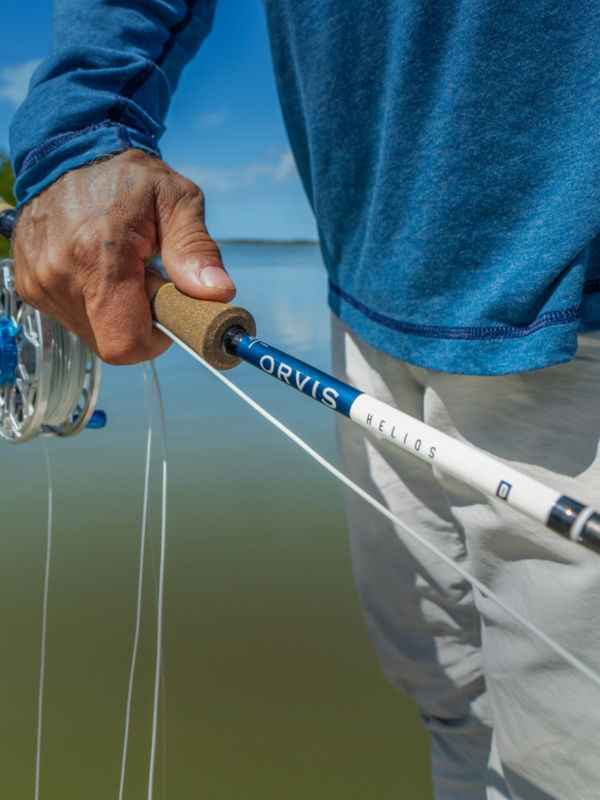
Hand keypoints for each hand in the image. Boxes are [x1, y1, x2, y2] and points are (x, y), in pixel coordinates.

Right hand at [12, 149, 235, 363]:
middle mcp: (60, 276)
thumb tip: (218, 293)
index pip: (127, 342)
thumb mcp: (178, 199)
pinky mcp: (28, 285)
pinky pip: (72, 318)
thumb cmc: (129, 176)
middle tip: (146, 279)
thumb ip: (197, 249)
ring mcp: (39, 284)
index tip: (168, 311)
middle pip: (112, 341)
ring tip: (120, 268)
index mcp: (98, 257)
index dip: (155, 340)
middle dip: (138, 321)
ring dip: (115, 312)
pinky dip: (93, 303)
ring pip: (92, 332)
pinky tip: (97, 269)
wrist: (70, 150)